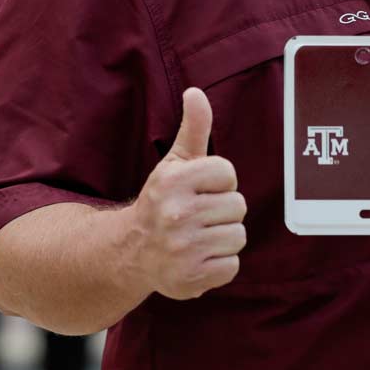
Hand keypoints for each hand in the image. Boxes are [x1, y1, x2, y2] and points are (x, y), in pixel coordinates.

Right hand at [127, 88, 245, 299]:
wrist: (131, 251)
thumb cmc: (163, 201)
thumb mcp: (174, 163)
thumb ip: (193, 128)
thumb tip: (196, 92)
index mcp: (173, 181)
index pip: (228, 173)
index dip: (219, 182)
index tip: (199, 189)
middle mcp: (176, 214)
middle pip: (238, 206)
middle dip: (223, 210)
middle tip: (198, 216)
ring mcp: (183, 249)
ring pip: (238, 236)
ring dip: (223, 237)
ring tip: (199, 236)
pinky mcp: (190, 277)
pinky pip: (232, 265)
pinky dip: (220, 264)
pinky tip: (199, 258)